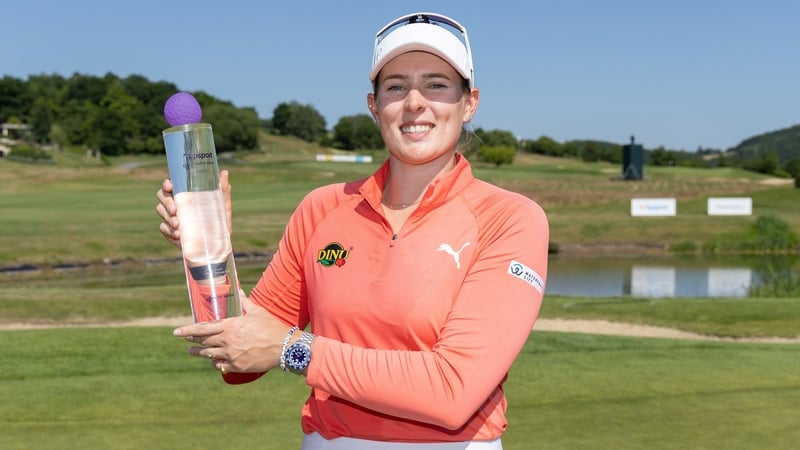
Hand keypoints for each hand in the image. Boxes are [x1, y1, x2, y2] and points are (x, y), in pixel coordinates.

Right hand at [156, 169, 232, 247]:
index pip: (171, 184)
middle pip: (162, 196)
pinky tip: (178, 234)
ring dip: (167, 217)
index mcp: (186, 193)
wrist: (217, 243)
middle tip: (175, 210)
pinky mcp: (169, 230)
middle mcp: (176, 202)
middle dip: (166, 202)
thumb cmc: (219, 221)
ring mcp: (171, 216)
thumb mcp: (223, 206)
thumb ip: (223, 190)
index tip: (170, 186)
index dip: (167, 184)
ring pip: (160, 210)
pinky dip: (169, 230)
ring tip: (178, 225)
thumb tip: (224, 172)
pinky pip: (163, 228)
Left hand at [172, 291, 292, 373]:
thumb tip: (238, 291)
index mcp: (231, 326)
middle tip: (184, 340)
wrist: (285, 348)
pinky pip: (220, 366)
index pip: (203, 328)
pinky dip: (215, 363)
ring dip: (198, 352)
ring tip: (192, 351)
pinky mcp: (237, 366)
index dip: (188, 330)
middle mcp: (228, 341)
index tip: (176, 332)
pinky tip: (214, 361)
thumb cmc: (272, 327)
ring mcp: (231, 355)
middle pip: (203, 341)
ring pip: (208, 355)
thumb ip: (245, 302)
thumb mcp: (258, 312)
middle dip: (192, 340)